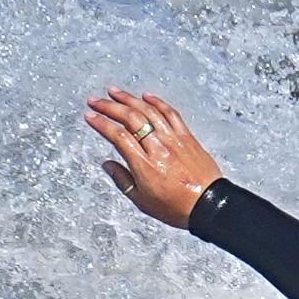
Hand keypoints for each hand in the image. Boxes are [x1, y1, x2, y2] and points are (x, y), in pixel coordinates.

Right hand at [85, 88, 222, 227]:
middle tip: (96, 100)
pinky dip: (157, 102)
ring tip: (114, 92)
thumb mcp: (142, 201)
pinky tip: (146, 96)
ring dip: (130, 98)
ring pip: (149, 111)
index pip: (118, 136)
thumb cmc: (176, 207)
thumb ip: (122, 179)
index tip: (90, 116)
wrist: (209, 205)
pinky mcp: (187, 137)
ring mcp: (174, 140)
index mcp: (144, 165)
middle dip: (110, 106)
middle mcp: (158, 148)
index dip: (101, 124)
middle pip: (131, 118)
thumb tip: (106, 164)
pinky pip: (171, 113)